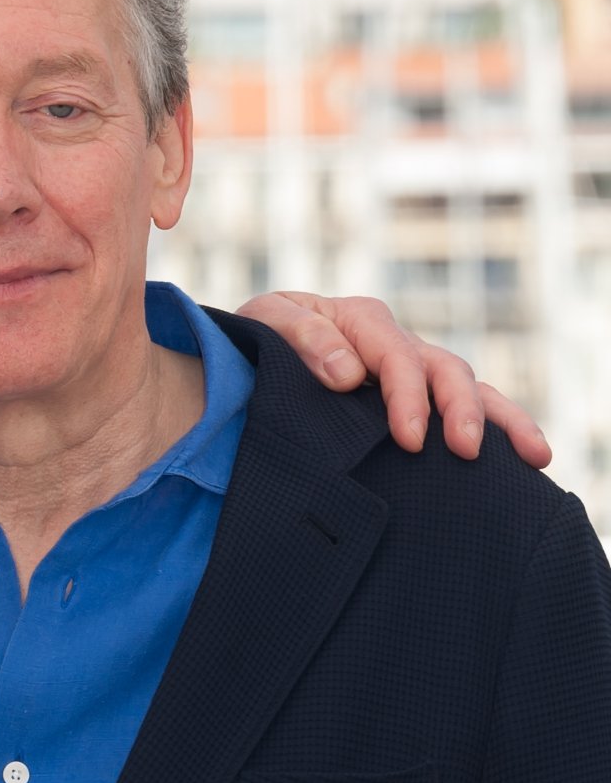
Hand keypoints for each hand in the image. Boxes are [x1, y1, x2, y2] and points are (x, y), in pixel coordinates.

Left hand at [239, 291, 550, 467]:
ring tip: (534, 456)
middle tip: (466, 451)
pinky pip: (462, 409)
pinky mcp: (413, 399)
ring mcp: (409, 371)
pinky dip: (498, 429)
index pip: (397, 356)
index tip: (408, 439)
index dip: (407, 397)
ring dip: (502, 419)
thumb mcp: (266, 322)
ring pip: (468, 388)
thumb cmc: (257, 337)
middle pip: (444, 370)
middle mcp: (394, 343)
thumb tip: (348, 372)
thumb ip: (302, 336)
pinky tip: (524, 462)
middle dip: (461, 410)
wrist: (249, 356)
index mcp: (360, 320)